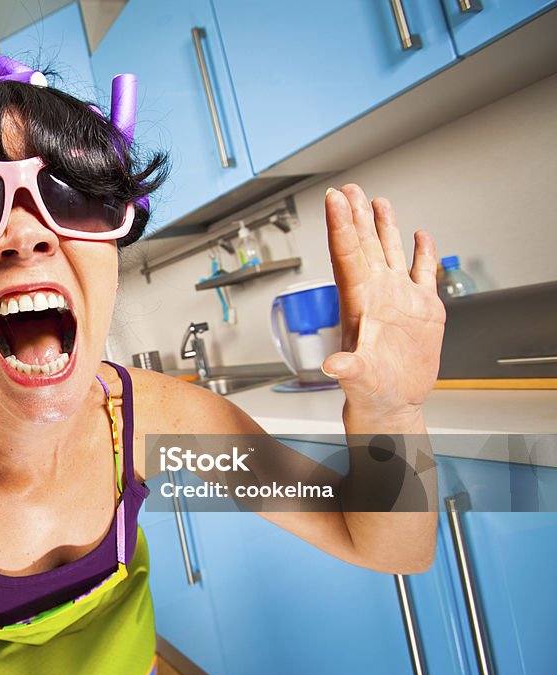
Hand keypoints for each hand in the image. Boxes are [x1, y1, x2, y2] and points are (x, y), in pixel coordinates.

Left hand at [322, 184, 445, 423]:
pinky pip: (421, 273)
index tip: (334, 199)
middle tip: (349, 188)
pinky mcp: (422, 310)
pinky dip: (422, 254)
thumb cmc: (369, 393)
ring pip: (388, 253)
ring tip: (377, 200)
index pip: (346, 255)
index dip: (340, 225)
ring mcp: (399, 299)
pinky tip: (421, 236)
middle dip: (356, 216)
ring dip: (383, 227)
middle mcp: (376, 294)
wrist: (392, 405)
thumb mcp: (358, 380)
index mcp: (358, 302)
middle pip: (363, 246)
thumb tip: (334, 365)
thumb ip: (348, 369)